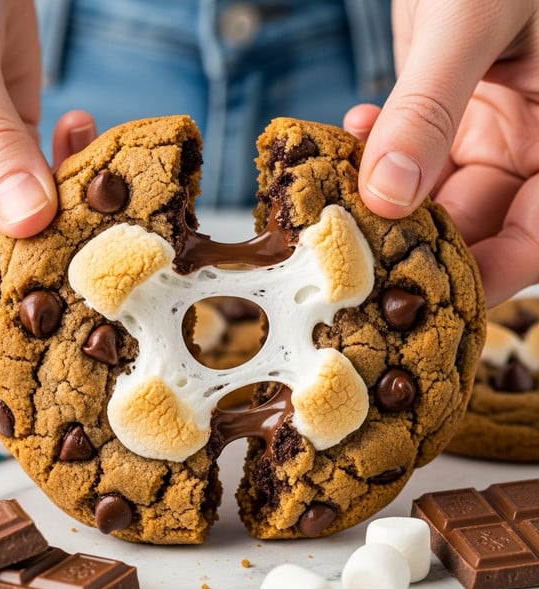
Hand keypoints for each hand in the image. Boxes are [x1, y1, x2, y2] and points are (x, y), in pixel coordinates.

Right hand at [0, 1, 94, 336]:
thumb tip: (30, 221)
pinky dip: (66, 165)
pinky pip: (39, 177)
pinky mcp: (4, 141)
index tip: (20, 313)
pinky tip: (81, 130)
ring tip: (98, 198)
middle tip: (85, 260)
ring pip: (14, 223)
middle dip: (30, 262)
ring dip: (60, 215)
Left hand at [345, 0, 538, 306]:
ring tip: (340, 187)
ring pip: (436, 191)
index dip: (491, 272)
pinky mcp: (450, 106)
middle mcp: (538, 138)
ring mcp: (495, 123)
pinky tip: (355, 127)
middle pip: (479, 222)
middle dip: (413, 235)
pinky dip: (379, 148)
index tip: (424, 290)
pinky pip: (412, 150)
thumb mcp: (477, 13)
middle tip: (353, 242)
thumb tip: (388, 196)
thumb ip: (431, 107)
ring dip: (384, 192)